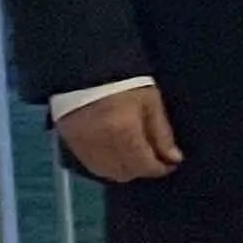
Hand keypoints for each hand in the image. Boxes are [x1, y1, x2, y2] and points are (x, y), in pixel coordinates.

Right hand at [56, 83, 181, 183]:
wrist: (86, 70)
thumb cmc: (123, 83)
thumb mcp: (150, 103)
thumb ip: (162, 133)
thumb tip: (173, 158)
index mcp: (123, 132)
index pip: (144, 165)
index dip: (161, 168)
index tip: (171, 164)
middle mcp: (100, 143)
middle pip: (125, 173)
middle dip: (143, 170)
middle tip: (155, 159)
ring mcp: (82, 145)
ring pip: (106, 173)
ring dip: (124, 170)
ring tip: (136, 157)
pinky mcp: (69, 143)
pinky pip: (90, 165)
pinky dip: (106, 165)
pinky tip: (116, 155)